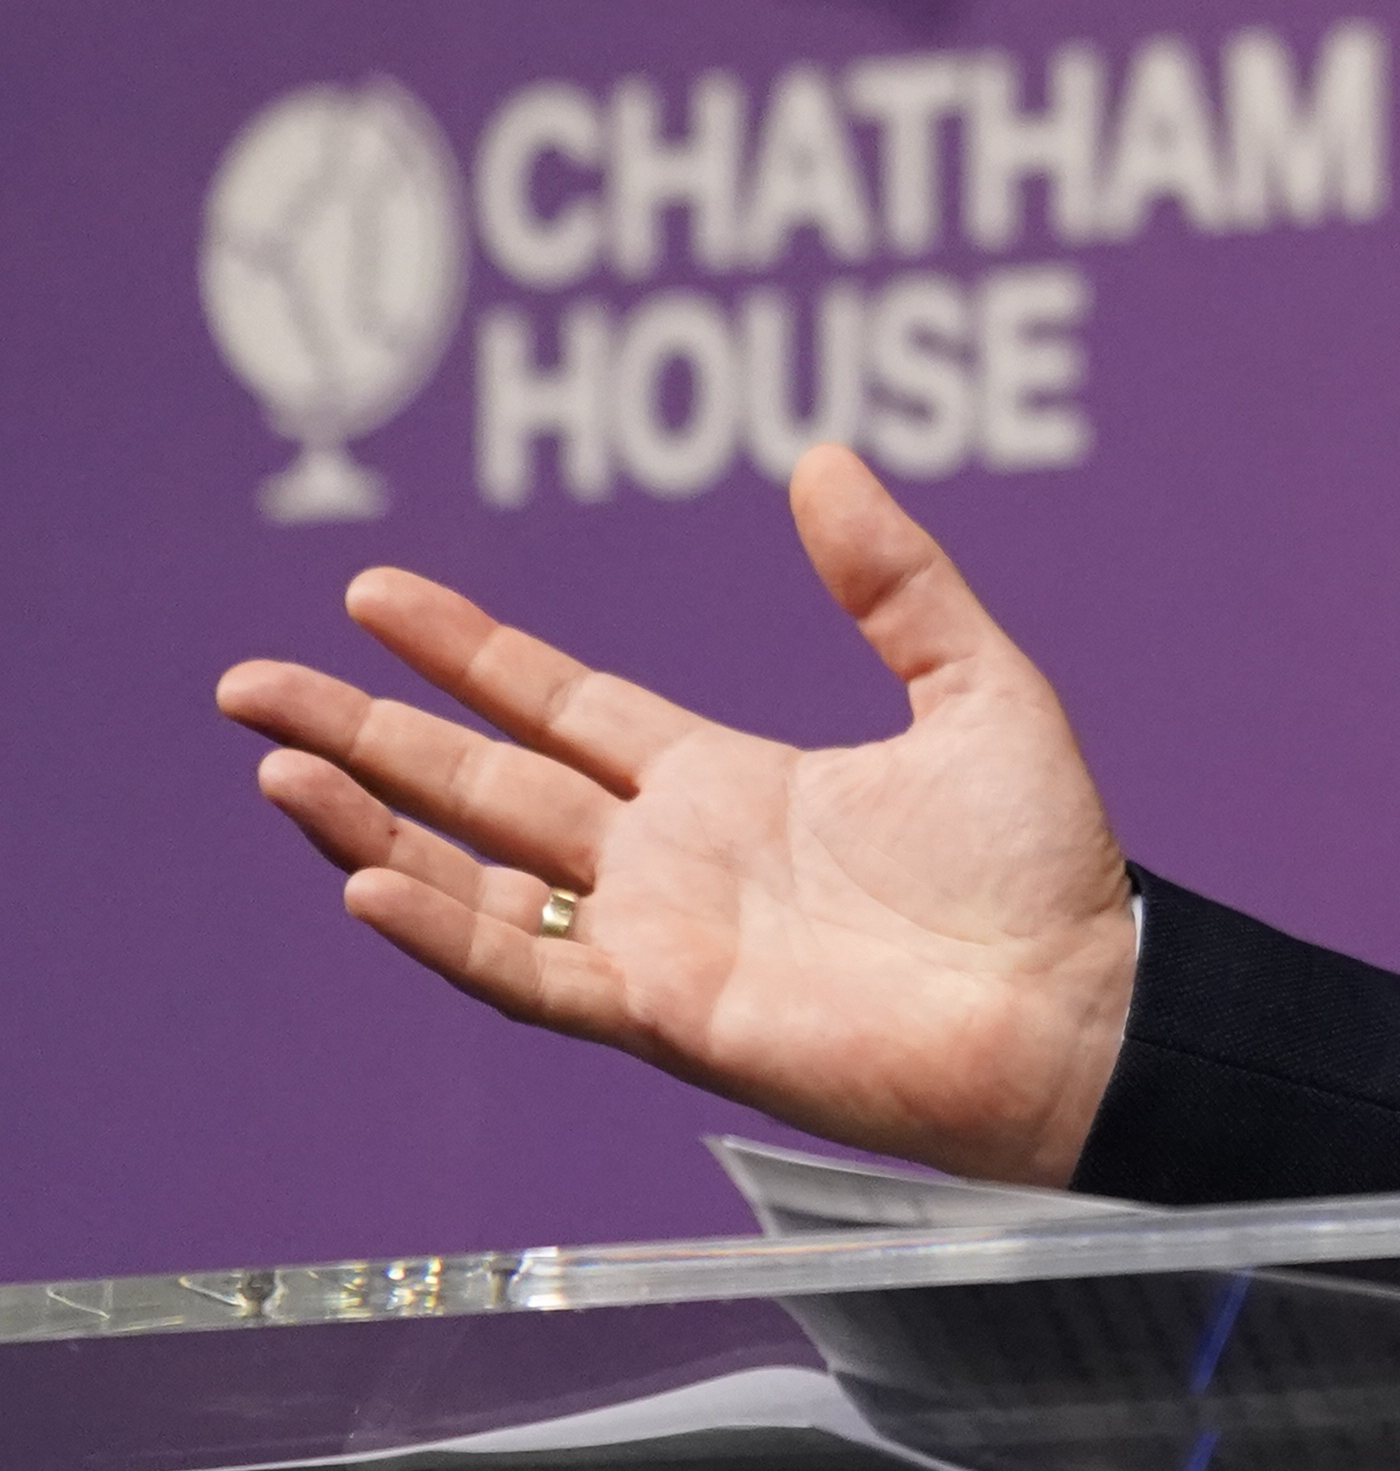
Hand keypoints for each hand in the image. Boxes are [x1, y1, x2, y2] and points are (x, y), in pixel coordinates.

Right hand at [215, 445, 1141, 1185]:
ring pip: (473, 877)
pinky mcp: (668, 1012)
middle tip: (247, 684)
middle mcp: (668, 859)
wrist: (1081, 1007)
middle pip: (481, 782)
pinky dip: (444, 931)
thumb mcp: (976, 689)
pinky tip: (368, 880)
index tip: (370, 595)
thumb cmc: (1042, 869)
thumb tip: (823, 458)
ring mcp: (656, 938)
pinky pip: (527, 973)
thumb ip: (896, 583)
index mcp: (726, 782)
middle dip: (364, 733)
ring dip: (370, 827)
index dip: (465, 652)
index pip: (559, 706)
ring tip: (273, 769)